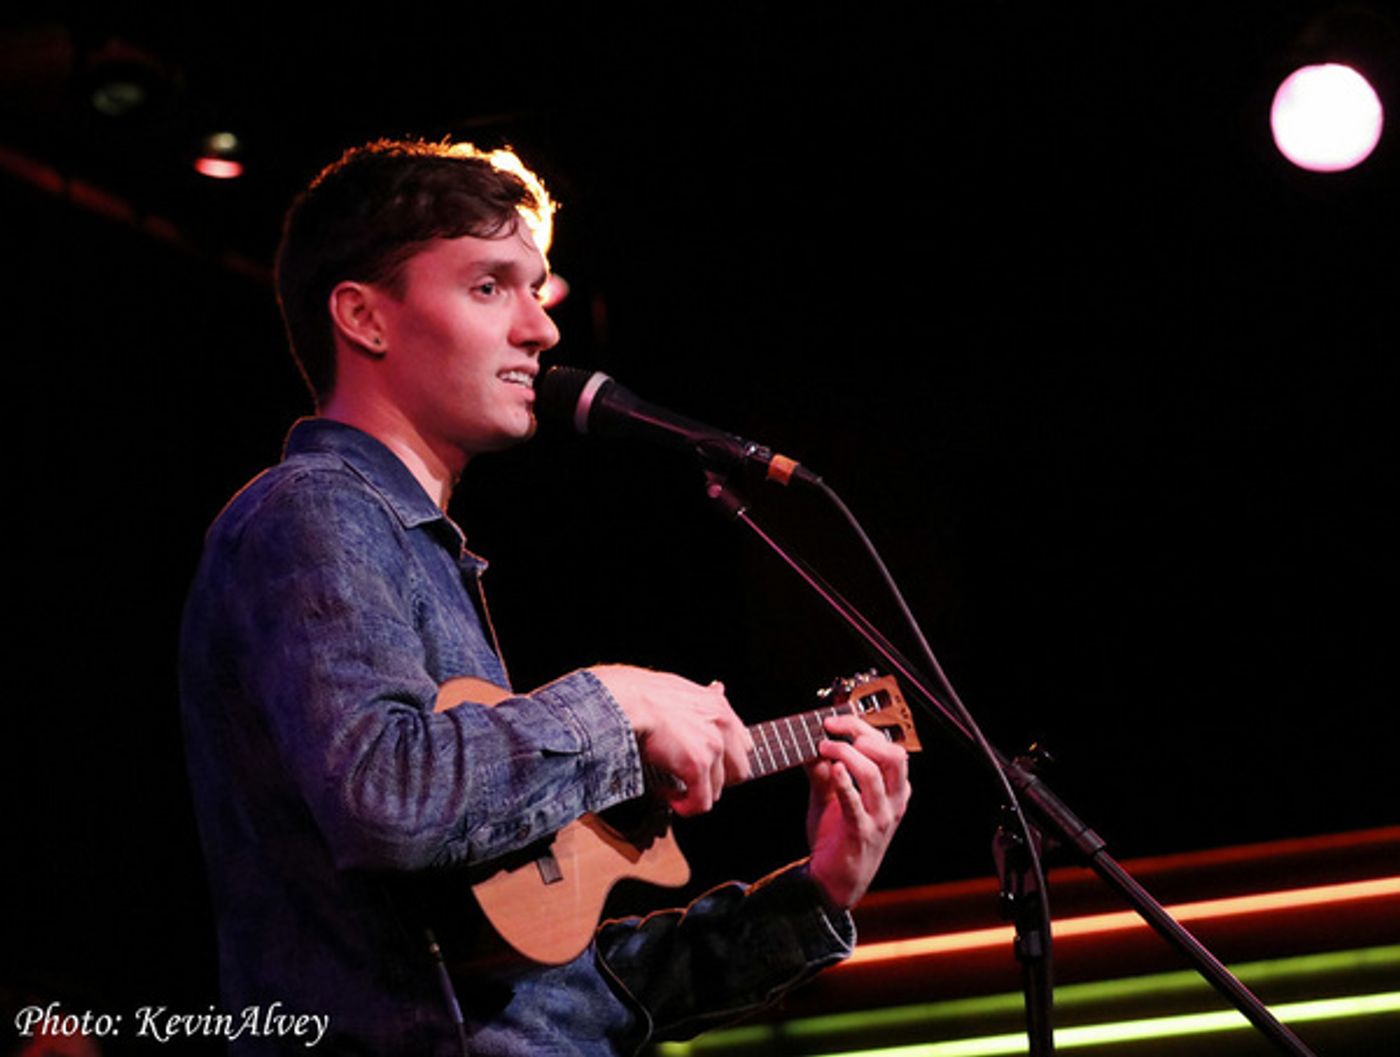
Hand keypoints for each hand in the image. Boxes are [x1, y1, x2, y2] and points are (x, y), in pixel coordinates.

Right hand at [589, 665, 751, 816]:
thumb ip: (703, 696)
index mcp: (718, 705)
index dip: (724, 759)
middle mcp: (723, 724)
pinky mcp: (697, 765)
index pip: (742, 743)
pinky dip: (684, 806)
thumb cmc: (639, 692)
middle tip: (691, 780)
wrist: (623, 700)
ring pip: (717, 790)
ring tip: (673, 786)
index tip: (706, 764)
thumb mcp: (680, 686)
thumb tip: (717, 689)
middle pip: (739, 772)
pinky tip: (667, 796)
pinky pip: (700, 803)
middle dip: (715, 780)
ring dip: (695, 792)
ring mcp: (713, 746)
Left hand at [805, 713, 910, 909]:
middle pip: (893, 756)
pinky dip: (845, 783)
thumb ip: (823, 772)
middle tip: (833, 730)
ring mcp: (880, 819)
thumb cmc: (836, 839)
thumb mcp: (830, 799)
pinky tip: (833, 768)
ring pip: (875, 775)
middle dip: (863, 735)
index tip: (835, 721)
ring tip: (824, 748)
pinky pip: (856, 804)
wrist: (831, 883)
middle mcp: (893, 803)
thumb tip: (810, 744)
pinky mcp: (861, 834)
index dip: (864, 728)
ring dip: (848, 754)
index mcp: (893, 791)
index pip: (890, 748)